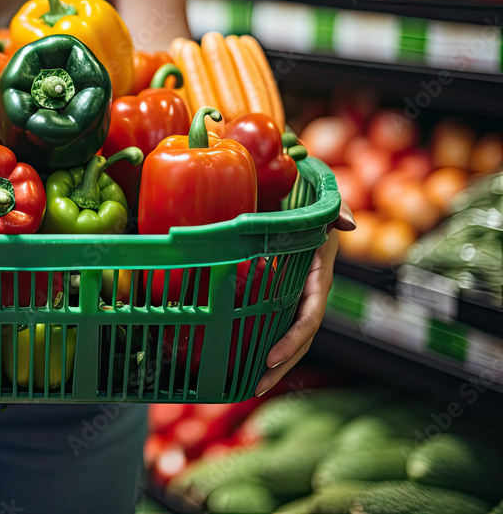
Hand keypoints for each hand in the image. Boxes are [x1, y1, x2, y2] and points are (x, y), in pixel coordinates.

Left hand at [254, 200, 355, 396]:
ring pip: (289, 340)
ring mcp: (297, 300)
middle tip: (255, 385)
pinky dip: (262, 346)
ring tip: (248, 387)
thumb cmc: (313, 205)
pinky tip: (242, 364)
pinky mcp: (283, 299)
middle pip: (300, 340)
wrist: (302, 203)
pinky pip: (275, 326)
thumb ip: (338, 211)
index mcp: (321, 279)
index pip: (310, 317)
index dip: (292, 339)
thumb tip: (349, 225)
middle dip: (281, 365)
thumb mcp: (326, 205)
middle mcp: (311, 295)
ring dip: (273, 366)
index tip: (271, 357)